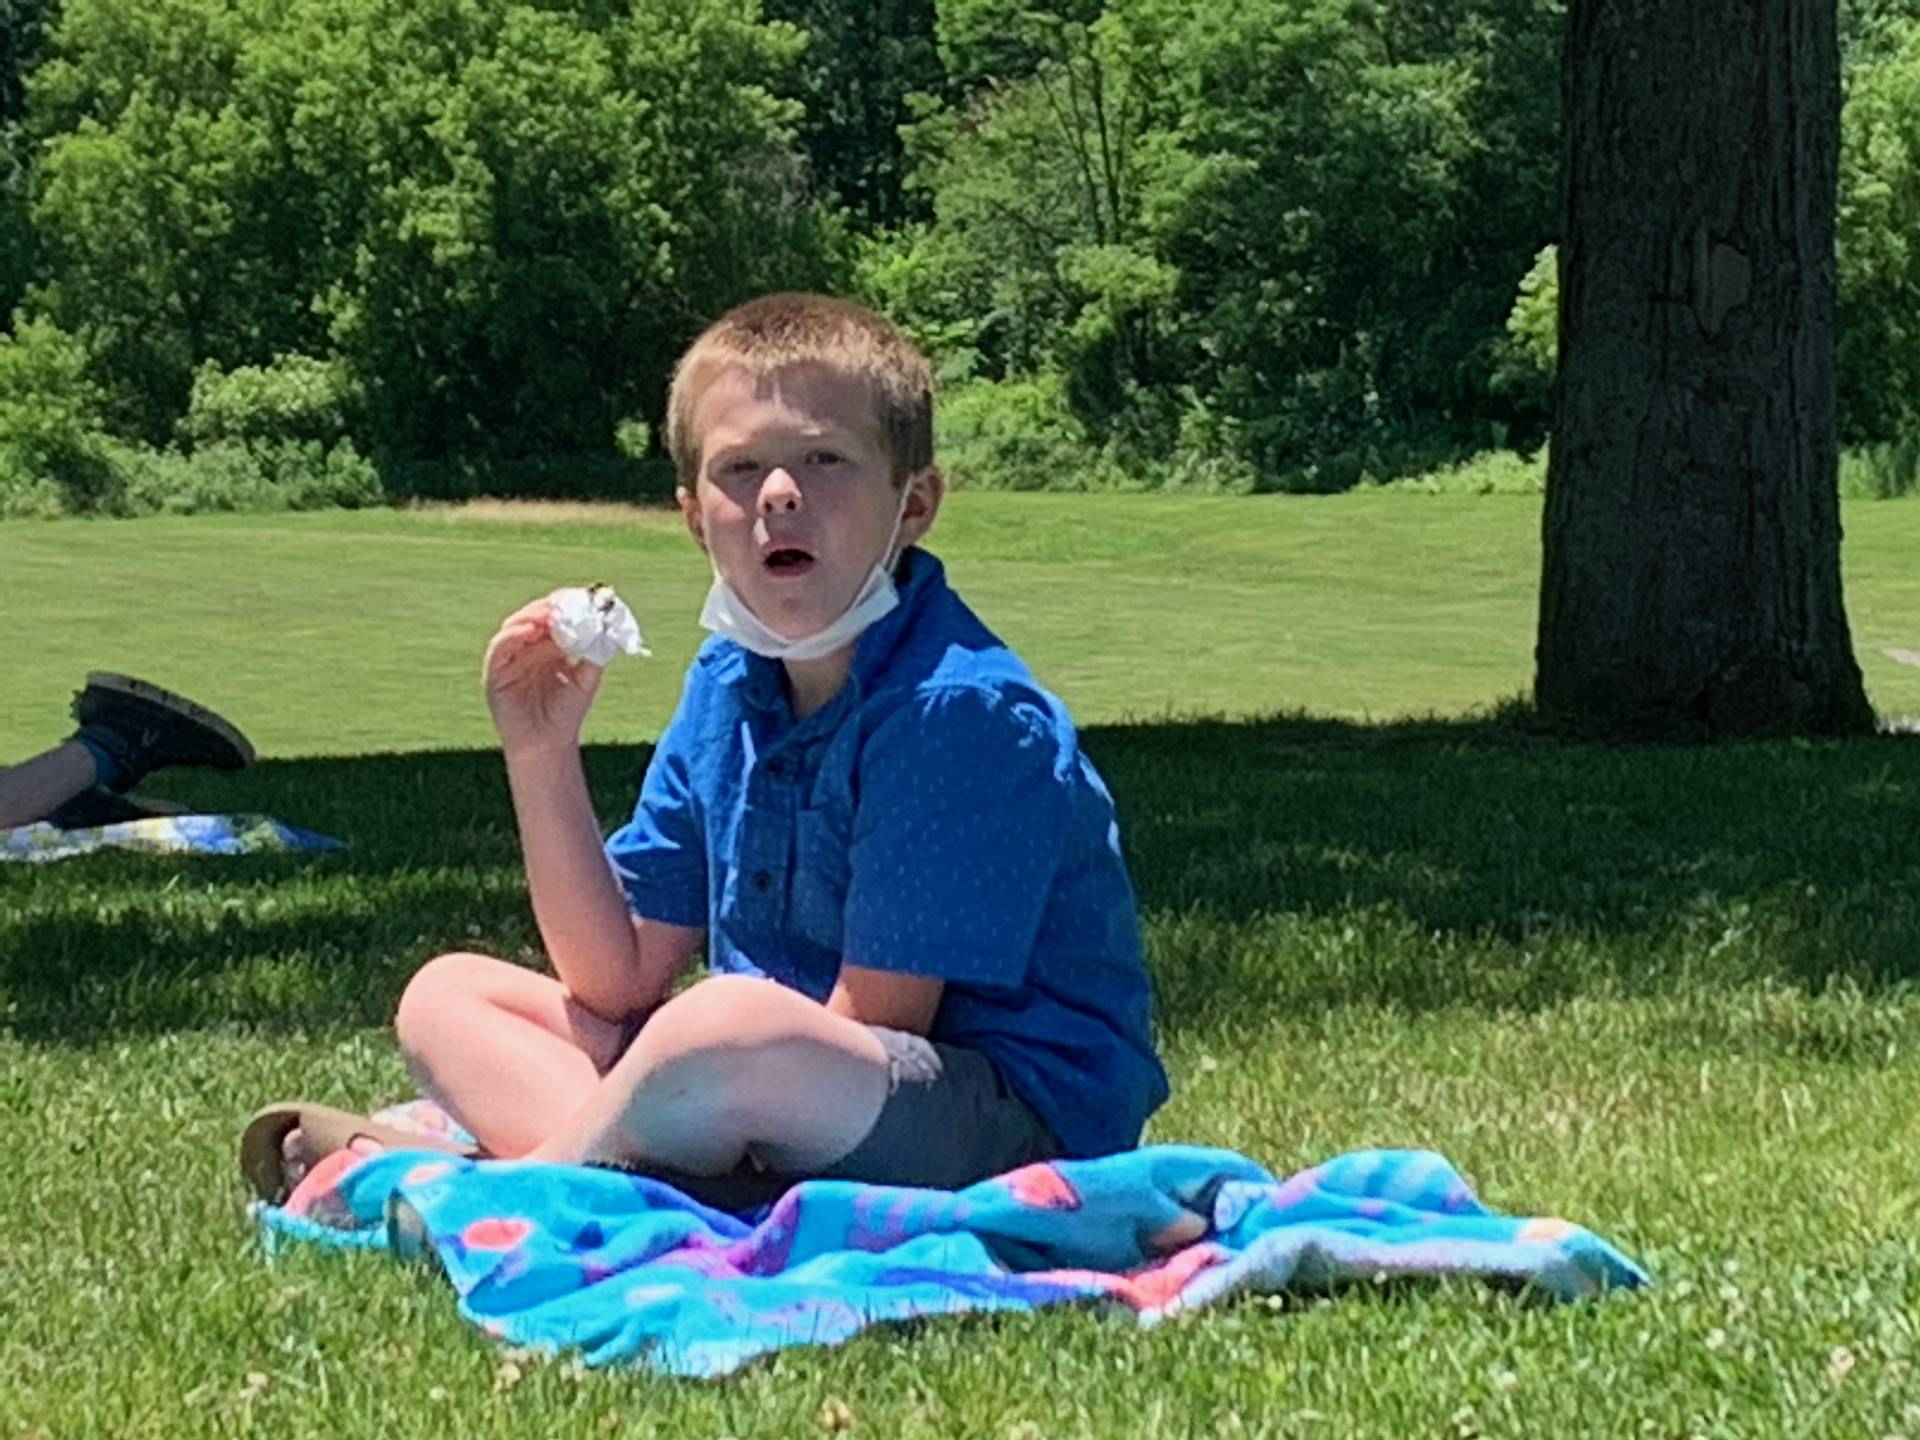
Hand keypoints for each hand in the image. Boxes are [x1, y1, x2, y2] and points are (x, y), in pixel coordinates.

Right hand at [483, 594, 606, 755]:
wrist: (548, 743)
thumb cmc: (567, 712)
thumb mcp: (587, 679)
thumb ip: (594, 654)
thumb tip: (604, 627)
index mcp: (549, 646)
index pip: (554, 617)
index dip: (565, 605)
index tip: (580, 597)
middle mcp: (528, 648)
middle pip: (534, 616)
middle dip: (548, 608)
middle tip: (563, 603)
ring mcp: (510, 658)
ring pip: (515, 626)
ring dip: (530, 616)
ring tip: (547, 614)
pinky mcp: (495, 671)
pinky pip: (499, 647)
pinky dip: (511, 636)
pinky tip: (527, 631)